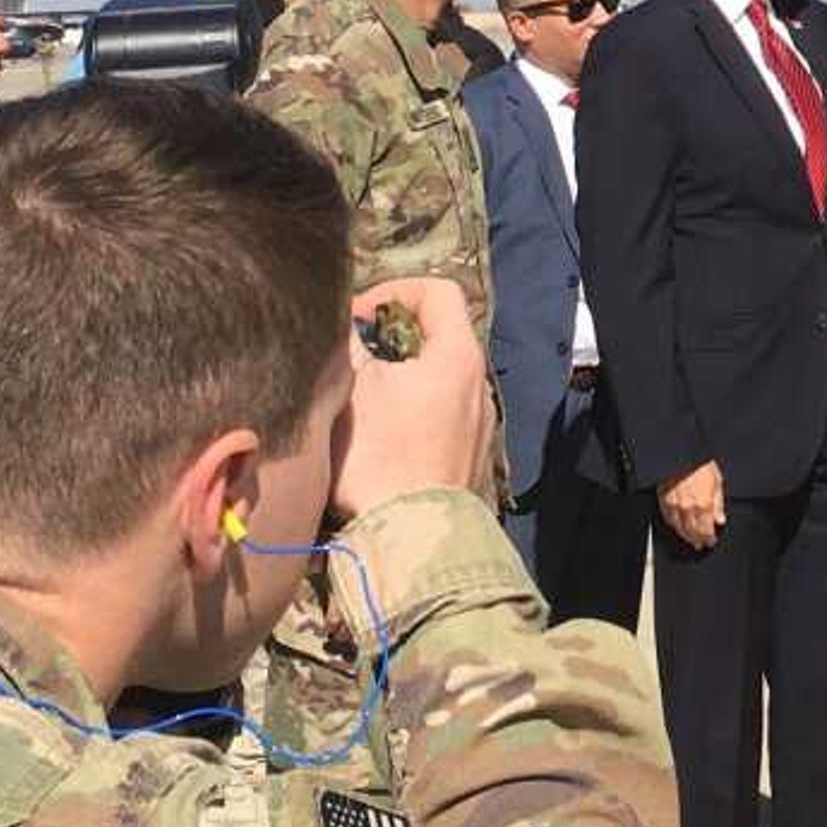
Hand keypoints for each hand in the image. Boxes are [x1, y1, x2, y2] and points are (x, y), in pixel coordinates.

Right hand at [325, 283, 493, 520]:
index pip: (438, 291)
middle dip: (392, 339)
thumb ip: (350, 346)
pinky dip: (414, 410)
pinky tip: (384, 437)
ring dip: (402, 378)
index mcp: (458, 355)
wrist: (413, 536)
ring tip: (363, 399)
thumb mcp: (354, 389)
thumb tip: (346, 326)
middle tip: (355, 358)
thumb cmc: (382, 455)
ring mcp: (481, 423)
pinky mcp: (472, 455)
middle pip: (439, 336)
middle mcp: (479, 384)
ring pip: (439, 379)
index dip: (392, 291)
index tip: (356, 318)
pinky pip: (443, 415)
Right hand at [660, 460, 728, 551]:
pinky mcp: (664, 501)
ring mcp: (674, 506)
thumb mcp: (717, 481)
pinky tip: (678, 527)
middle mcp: (688, 509)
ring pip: (680, 529)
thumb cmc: (700, 463)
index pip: (706, 530)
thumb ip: (719, 504)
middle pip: (693, 532)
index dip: (709, 539)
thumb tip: (720, 519)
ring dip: (686, 536)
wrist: (681, 453)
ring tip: (691, 540)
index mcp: (704, 505)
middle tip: (701, 544)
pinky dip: (674, 526)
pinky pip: (669, 519)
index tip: (711, 541)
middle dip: (698, 540)